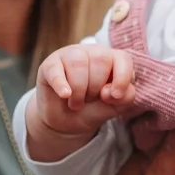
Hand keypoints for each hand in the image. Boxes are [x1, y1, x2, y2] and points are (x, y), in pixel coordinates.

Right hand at [25, 45, 135, 161]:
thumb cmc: (93, 108)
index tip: (115, 96)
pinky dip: (62, 85)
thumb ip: (125, 97)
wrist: (65, 122)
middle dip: (96, 88)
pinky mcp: (49, 65)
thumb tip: (111, 91)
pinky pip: (56, 71)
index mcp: (111, 59)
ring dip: (79, 91)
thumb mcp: (114, 107)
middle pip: (101, 60)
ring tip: (76, 103)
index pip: (123, 59)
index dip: (122, 78)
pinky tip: (65, 95)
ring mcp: (68, 55)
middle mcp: (91, 52)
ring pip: (79, 62)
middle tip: (88, 100)